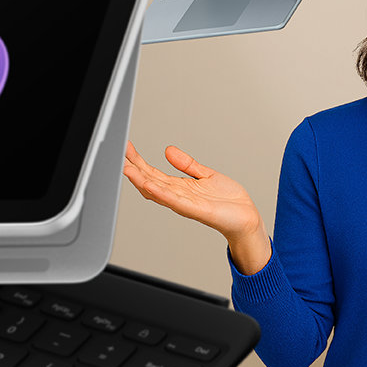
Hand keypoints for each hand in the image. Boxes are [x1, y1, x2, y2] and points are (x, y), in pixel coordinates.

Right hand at [123, 141, 270, 273]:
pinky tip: (150, 185)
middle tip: (120, 154)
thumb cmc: (228, 201)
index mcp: (180, 187)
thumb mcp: (206, 175)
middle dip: (134, 168)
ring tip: (126, 169)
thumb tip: (168, 150)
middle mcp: (179, 196)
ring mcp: (185, 204)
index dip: (139, 161)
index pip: (153, 173)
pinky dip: (161, 192)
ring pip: (158, 191)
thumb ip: (187, 164)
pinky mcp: (196, 209)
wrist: (246, 217)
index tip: (127, 148)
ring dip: (141, 180)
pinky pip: (175, 200)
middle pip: (150, 181)